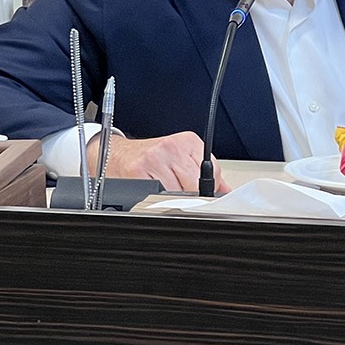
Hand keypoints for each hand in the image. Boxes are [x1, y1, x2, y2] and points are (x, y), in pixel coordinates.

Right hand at [90, 131, 230, 193]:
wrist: (117, 155)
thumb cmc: (150, 158)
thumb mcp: (181, 159)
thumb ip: (207, 174)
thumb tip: (226, 192)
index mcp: (187, 141)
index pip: (213, 173)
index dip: (210, 191)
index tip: (205, 198)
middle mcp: (171, 147)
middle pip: (197, 186)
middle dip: (193, 197)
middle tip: (182, 197)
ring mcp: (154, 159)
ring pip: (179, 194)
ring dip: (174, 201)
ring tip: (165, 193)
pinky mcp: (139, 173)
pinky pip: (158, 197)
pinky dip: (158, 202)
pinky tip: (153, 194)